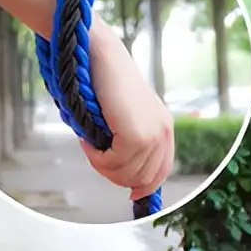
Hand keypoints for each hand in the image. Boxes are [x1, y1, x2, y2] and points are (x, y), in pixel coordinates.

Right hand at [81, 17, 174, 200]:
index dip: (144, 186)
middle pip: (141, 179)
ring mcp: (153, 134)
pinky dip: (95, 157)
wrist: (98, 56)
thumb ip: (127, 141)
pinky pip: (114, 164)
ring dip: (101, 165)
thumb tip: (123, 175)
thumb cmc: (102, 82)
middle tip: (94, 155)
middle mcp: (163, 132)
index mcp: (163, 127)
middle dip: (114, 175)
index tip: (130, 193)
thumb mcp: (121, 117)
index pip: (160, 171)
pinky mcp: (137, 136)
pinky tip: (87, 140)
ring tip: (89, 143)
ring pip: (125, 174)